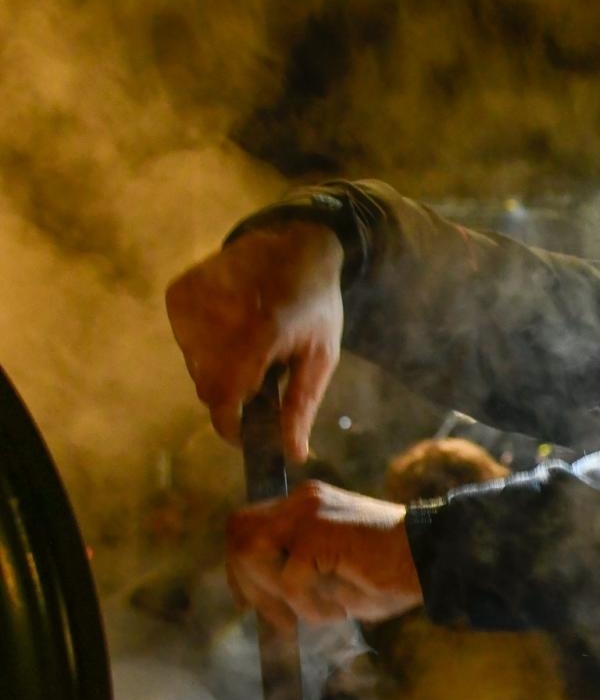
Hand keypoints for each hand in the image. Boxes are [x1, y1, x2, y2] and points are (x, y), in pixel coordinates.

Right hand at [166, 221, 344, 461]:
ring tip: (253, 343)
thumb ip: (301, 408)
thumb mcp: (321, 357)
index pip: (223, 399)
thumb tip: (293, 455)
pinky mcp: (177, 294)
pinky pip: (185, 343)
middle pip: (208, 387)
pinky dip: (207, 345)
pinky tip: (233, 325)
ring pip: (195, 366)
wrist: (292, 244)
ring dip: (221, 367)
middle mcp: (217, 315)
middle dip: (233, 393)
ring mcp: (191, 302)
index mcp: (259, 331)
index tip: (246, 434)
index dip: (231, 426)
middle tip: (263, 376)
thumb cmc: (314, 305)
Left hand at [227, 481, 422, 627]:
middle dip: (246, 581)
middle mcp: (302, 501)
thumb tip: (270, 609)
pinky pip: (290, 580)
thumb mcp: (335, 575)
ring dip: (274, 594)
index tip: (251, 603)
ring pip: (251, 553)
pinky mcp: (318, 534)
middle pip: (238, 532)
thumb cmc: (393, 573)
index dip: (240, 566)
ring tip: (309, 616)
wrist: (434, 556)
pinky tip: (339, 612)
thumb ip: (300, 580)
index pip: (248, 526)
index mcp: (306, 505)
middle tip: (273, 618)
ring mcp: (307, 513)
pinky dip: (310, 606)